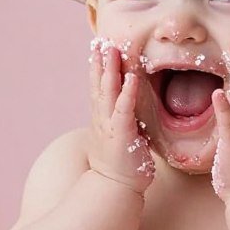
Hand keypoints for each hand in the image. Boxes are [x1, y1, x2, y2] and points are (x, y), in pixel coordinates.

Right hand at [86, 40, 154, 193]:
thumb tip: (131, 115)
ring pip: (108, 92)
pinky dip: (128, 93)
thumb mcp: (120, 139)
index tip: (97, 50)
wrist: (115, 189)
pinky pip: (124, 109)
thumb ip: (123, 124)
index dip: (97, 69)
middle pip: (98, 85)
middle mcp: (102, 119)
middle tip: (99, 40)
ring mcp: (110, 125)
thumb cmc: (121, 167)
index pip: (98, 89)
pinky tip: (132, 78)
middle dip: (99, 62)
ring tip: (113, 49)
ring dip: (111, 70)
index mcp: (102, 120)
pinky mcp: (122, 134)